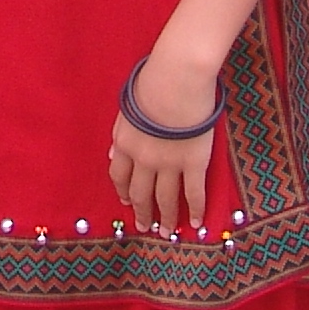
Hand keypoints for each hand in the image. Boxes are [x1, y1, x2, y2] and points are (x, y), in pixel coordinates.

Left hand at [106, 56, 220, 234]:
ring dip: (165, 217)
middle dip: (142, 211)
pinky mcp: (194, 163)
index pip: (119, 175)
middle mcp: (144, 159)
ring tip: (166, 231)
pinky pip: (193, 192)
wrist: (178, 78)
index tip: (126, 202)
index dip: (123, 191)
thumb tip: (113, 156)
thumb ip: (121, 133)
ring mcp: (169, 163)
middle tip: (145, 226)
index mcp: (125, 142)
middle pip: (140, 192)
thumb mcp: (128, 107)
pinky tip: (195, 222)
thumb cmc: (153, 81)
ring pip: (165, 198)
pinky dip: (194, 209)